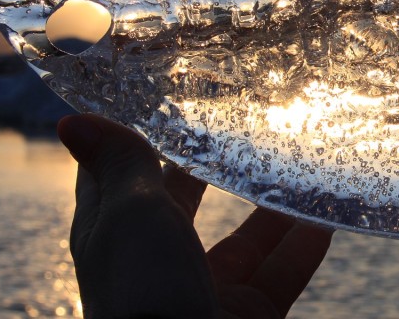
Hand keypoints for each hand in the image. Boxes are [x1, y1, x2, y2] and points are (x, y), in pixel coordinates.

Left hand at [57, 113, 332, 318]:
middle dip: (213, 169)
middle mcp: (156, 263)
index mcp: (113, 235)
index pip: (117, 177)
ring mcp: (203, 291)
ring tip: (302, 165)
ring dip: (272, 208)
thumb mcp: (129, 212)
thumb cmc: (143, 286)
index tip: (163, 101)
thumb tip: (70, 121)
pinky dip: (305, 246)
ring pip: (244, 240)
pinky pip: (282, 272)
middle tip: (245, 125)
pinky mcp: (247, 313)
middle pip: (186, 205)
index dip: (135, 140)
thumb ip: (120, 164)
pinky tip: (327, 216)